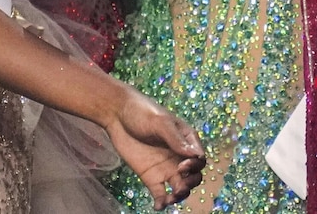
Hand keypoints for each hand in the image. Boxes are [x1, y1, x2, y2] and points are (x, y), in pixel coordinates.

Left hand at [105, 88, 205, 210]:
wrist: (117, 115)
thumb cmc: (142, 112)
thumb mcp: (160, 122)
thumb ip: (176, 139)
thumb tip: (195, 155)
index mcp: (187, 141)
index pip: (199, 159)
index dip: (194, 166)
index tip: (182, 167)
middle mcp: (179, 157)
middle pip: (193, 176)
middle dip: (189, 184)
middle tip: (179, 187)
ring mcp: (165, 168)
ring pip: (180, 187)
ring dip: (179, 196)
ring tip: (170, 199)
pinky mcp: (150, 176)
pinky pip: (160, 193)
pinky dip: (161, 202)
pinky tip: (158, 206)